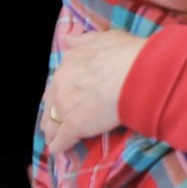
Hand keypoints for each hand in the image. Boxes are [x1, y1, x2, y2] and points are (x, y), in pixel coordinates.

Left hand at [41, 27, 151, 152]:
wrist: (136, 74)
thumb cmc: (125, 54)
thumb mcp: (103, 38)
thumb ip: (83, 41)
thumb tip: (68, 39)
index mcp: (69, 62)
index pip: (59, 79)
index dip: (60, 90)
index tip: (62, 96)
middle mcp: (61, 83)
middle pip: (50, 101)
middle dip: (51, 110)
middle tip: (54, 118)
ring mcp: (65, 106)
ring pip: (51, 121)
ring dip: (51, 129)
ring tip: (51, 137)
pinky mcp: (73, 126)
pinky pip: (61, 139)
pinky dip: (58, 145)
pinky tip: (57, 150)